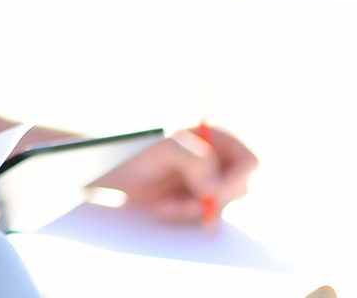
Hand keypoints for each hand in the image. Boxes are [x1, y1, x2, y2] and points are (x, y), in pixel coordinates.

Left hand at [91, 125, 256, 223]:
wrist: (109, 173)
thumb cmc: (133, 153)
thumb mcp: (161, 150)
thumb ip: (192, 160)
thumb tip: (214, 188)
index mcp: (214, 138)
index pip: (248, 162)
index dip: (236, 180)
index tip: (214, 194)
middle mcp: (215, 160)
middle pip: (239, 189)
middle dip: (213, 200)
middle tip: (186, 203)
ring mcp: (206, 182)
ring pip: (220, 207)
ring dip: (193, 209)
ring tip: (166, 202)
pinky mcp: (194, 202)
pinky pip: (202, 218)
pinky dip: (182, 215)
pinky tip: (163, 206)